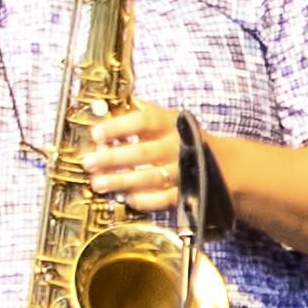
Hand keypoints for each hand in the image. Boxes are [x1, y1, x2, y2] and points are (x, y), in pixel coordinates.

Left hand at [74, 102, 189, 217]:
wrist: (217, 158)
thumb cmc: (174, 135)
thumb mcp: (158, 117)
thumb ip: (129, 113)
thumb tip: (97, 108)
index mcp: (169, 122)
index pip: (143, 121)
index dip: (118, 127)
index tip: (96, 133)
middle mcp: (178, 145)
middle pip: (144, 152)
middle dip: (113, 158)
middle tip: (89, 162)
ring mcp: (184, 169)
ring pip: (151, 176)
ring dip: (122, 180)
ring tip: (99, 183)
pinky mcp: (188, 190)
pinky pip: (165, 198)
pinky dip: (146, 199)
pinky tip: (128, 198)